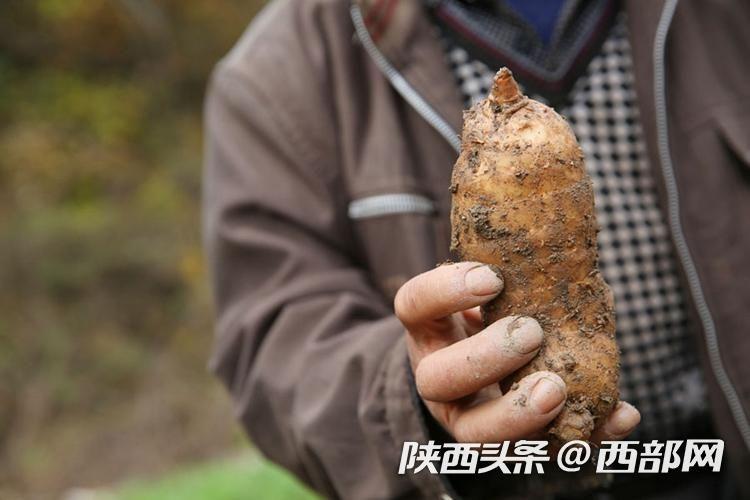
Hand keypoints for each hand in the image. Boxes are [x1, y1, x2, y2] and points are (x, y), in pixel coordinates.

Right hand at [395, 261, 639, 443]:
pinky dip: (584, 438)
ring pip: (474, 434)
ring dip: (518, 414)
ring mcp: (469, 418)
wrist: (486, 373)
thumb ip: (509, 266)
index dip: (444, 292)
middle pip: (436, 379)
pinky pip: (541, 455)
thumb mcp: (487, 289)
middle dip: (484, 359)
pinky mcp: (512, 446)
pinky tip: (621, 414)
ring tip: (558, 387)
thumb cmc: (494, 315)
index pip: (413, 305)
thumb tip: (557, 217)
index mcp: (431, 327)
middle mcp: (439, 377)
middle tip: (531, 332)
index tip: (492, 278)